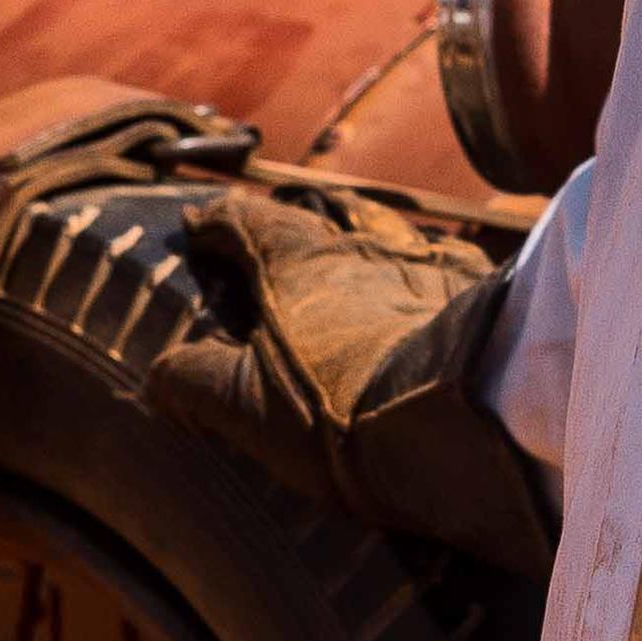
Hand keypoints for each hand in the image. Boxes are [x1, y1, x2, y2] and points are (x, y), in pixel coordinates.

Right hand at [146, 182, 558, 574]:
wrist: (466, 419)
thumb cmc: (342, 412)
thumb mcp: (245, 406)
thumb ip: (195, 380)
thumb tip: (159, 373)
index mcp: (297, 262)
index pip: (248, 221)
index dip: (219, 221)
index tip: (198, 223)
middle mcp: (364, 246)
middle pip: (322, 221)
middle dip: (298, 231)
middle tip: (282, 248)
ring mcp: (428, 262)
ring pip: (389, 236)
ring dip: (367, 246)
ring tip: (358, 265)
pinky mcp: (482, 293)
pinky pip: (446, 268)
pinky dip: (428, 277)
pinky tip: (431, 297)